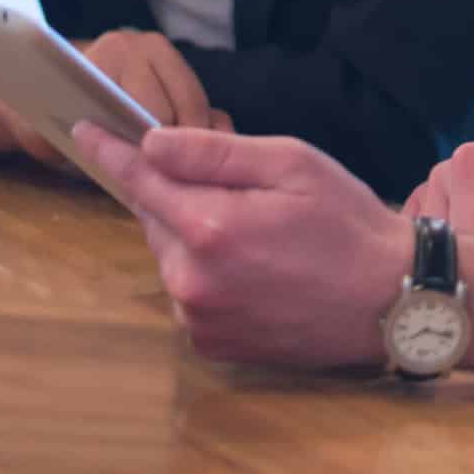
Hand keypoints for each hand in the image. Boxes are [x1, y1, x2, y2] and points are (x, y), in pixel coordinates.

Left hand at [72, 122, 412, 367]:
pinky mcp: (211, 343)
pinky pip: (190, 292)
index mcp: (209, 227)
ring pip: (173, 256)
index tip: (84, 130)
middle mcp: (191, 280)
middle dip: (181, 195)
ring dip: (195, 236)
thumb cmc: (347, 222)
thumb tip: (150, 144)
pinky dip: (208, 273)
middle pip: (157, 218)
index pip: (140, 181)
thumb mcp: (292, 164)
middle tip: (242, 190)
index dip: (111, 151)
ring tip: (260, 235)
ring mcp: (198, 318)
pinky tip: (257, 268)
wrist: (389, 300)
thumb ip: (214, 153)